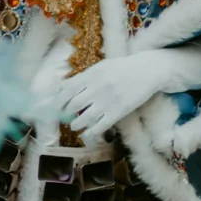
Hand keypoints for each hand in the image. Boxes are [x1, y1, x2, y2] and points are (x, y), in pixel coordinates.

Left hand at [48, 48, 176, 138]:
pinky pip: (101, 126)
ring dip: (76, 124)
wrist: (147, 71)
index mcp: (91, 75)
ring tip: (75, 126)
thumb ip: (82, 77)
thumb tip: (61, 87)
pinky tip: (88, 133)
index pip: (67, 90)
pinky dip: (91, 132)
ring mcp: (108, 101)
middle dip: (66, 114)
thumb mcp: (100, 67)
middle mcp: (97, 88)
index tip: (54, 107)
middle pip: (73, 105)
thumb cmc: (122, 68)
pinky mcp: (119, 111)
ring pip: (85, 118)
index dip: (58, 101)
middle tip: (65, 117)